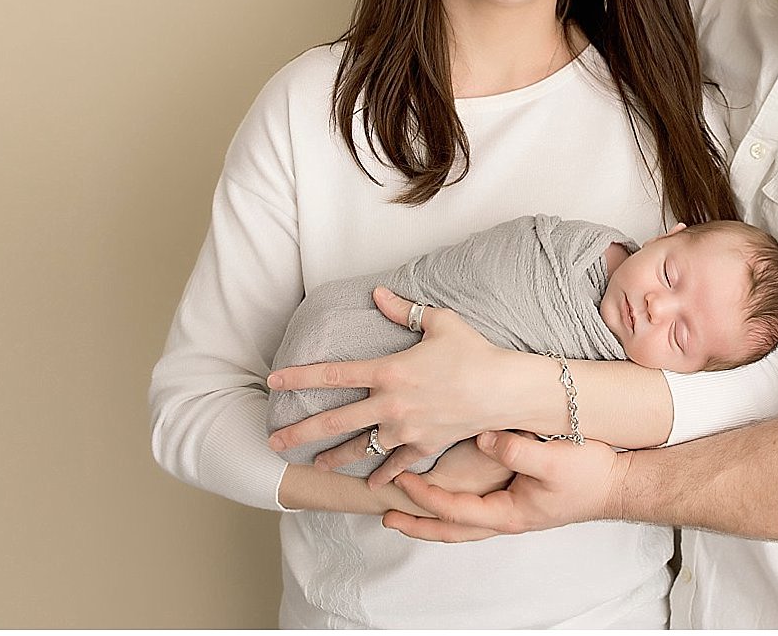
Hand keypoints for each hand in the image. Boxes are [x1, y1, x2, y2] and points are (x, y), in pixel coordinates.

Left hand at [267, 287, 520, 480]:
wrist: (504, 390)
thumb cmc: (474, 351)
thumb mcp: (439, 322)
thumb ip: (403, 310)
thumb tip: (377, 292)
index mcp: (389, 370)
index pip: (332, 374)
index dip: (299, 377)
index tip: (274, 381)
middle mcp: (390, 403)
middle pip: (335, 421)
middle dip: (300, 432)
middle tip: (273, 441)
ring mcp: (406, 429)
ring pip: (360, 448)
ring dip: (334, 457)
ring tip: (315, 464)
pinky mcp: (424, 445)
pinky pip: (396, 464)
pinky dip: (382, 474)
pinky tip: (369, 483)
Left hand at [384, 431, 626, 543]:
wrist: (616, 484)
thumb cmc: (589, 475)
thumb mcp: (553, 460)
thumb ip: (517, 451)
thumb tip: (485, 438)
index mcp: (509, 514)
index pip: (455, 512)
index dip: (425, 499)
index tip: (402, 484)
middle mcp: (506, 518)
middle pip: (451, 530)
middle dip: (418, 523)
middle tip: (387, 515)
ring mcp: (511, 513)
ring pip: (462, 523)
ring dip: (432, 517)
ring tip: (406, 508)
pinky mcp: (517, 501)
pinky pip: (475, 510)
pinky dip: (453, 506)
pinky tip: (444, 495)